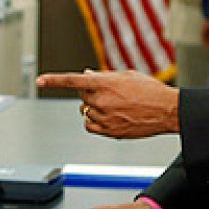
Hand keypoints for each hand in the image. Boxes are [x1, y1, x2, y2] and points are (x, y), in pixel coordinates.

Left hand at [35, 70, 179, 136]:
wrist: (167, 110)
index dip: (54, 80)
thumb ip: (103, 76)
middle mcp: (101, 101)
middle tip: (110, 94)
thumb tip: (85, 76)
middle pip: (82, 97)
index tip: (40, 80)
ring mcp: (104, 117)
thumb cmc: (150, 91)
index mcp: (104, 83)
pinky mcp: (109, 132)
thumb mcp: (126, 75)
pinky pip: (90, 126)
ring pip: (86, 112)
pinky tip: (109, 118)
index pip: (73, 81)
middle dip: (91, 94)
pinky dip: (94, 122)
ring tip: (116, 106)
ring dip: (95, 108)